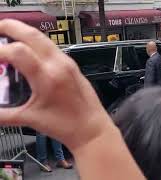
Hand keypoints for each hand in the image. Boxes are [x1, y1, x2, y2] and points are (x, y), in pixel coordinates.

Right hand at [0, 20, 114, 151]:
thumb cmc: (67, 125)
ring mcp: (68, 63)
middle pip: (32, 34)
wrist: (92, 128)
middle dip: (11, 26)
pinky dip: (36, 43)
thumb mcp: (30, 119)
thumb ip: (3, 115)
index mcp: (48, 77)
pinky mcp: (73, 66)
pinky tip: (29, 50)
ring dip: (24, 33)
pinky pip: (52, 47)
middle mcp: (59, 65)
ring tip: (9, 34)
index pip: (17, 51)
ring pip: (44, 39)